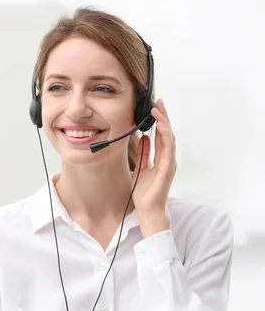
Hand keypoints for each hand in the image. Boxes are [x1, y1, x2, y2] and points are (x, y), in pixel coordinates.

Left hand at [131, 98, 176, 219]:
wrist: (148, 209)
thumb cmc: (145, 192)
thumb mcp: (141, 167)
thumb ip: (144, 153)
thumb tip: (144, 138)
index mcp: (162, 158)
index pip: (162, 135)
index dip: (159, 120)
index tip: (155, 106)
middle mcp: (168, 158)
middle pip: (167, 133)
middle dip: (163, 116)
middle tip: (159, 101)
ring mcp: (169, 163)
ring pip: (169, 138)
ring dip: (164, 123)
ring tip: (158, 109)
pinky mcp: (167, 168)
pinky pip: (168, 149)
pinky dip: (165, 136)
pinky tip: (160, 127)